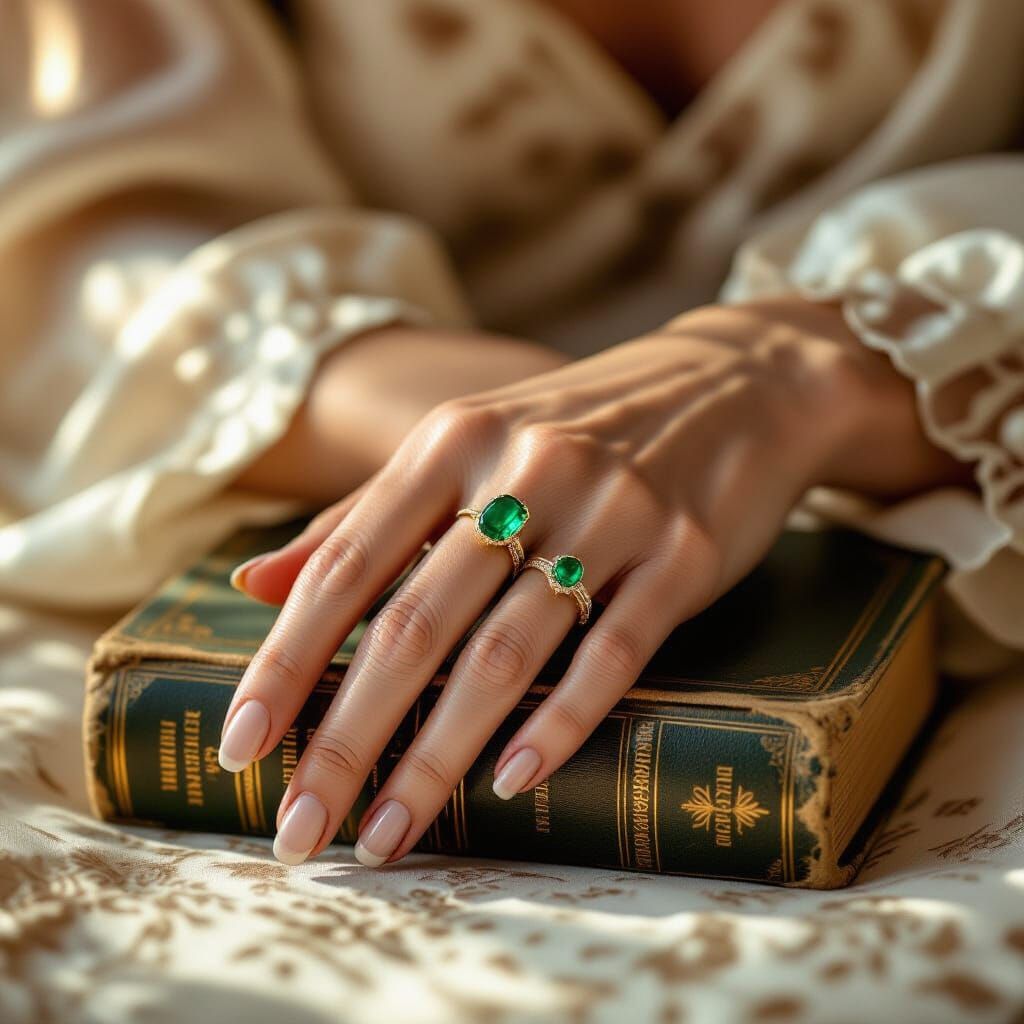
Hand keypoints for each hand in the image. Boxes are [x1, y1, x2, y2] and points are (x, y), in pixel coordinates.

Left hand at [218, 299, 967, 866]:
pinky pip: (615, 655)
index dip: (284, 660)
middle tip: (299, 827)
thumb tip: (254, 582)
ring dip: (438, 756)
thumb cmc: (579, 426)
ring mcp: (611, 513)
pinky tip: (510, 782)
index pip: (346, 564)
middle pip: (415, 624)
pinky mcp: (682, 555)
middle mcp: (525, 471)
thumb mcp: (465, 444)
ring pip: (506, 653)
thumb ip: (364, 515)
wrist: (733, 383)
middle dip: (347, 737)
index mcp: (453, 439)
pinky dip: (558, 723)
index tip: (241, 746)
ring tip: (387, 832)